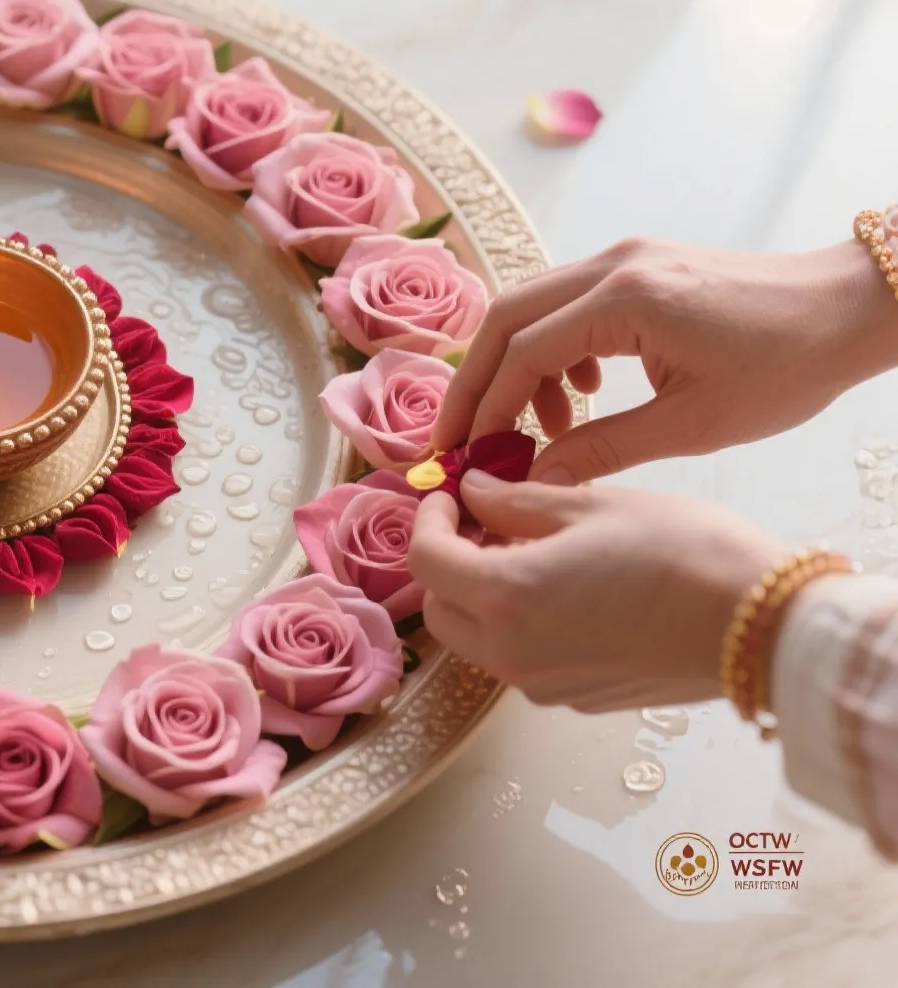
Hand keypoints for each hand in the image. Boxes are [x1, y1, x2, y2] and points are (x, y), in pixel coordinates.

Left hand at [408, 471, 786, 710]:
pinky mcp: (577, 700)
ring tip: (533, 549)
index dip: (429, 518)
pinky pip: (523, 659)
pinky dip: (522, 623)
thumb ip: (516, 501)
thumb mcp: (592, 505)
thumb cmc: (684, 552)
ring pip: (479, 639)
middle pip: (441, 609)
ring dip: (484, 596)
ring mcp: (543, 684)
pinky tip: (567, 588)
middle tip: (487, 521)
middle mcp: (511, 652)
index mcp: (505, 597)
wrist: (766, 626)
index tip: (452, 493)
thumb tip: (473, 492)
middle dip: (449, 562)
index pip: (426, 560)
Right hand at [430, 237, 897, 484]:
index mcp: (626, 300)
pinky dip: (554, 353)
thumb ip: (603, 448)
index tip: (466, 457)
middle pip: (505, 317)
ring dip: (518, 369)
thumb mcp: (694, 425)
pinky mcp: (637, 268)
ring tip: (549, 431)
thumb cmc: (788, 366)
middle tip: (459, 441)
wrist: (850, 308)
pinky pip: (565, 305)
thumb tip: (533, 478)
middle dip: (475, 384)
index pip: (521, 352)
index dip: (486, 409)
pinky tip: (586, 398)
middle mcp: (614, 265)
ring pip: (530, 308)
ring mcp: (623, 259)